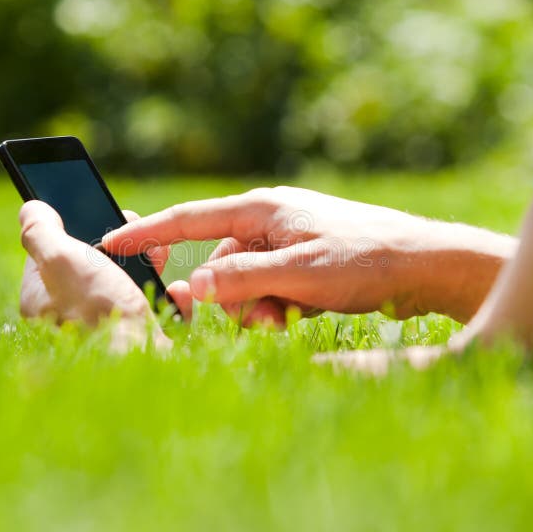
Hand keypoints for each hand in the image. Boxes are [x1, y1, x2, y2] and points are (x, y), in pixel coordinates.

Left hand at [18, 201, 192, 335]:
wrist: (139, 362)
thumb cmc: (95, 310)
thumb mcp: (59, 259)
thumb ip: (40, 231)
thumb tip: (31, 209)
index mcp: (43, 301)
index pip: (53, 254)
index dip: (74, 228)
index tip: (95, 213)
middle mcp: (73, 317)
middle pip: (97, 266)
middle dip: (121, 243)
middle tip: (136, 230)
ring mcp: (111, 331)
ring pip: (132, 286)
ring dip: (150, 264)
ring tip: (161, 254)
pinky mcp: (146, 343)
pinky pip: (162, 312)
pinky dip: (173, 299)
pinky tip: (176, 291)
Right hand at [102, 186, 513, 324]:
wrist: (423, 265)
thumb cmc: (365, 259)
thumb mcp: (300, 273)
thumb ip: (243, 279)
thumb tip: (193, 287)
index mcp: (261, 210)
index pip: (190, 218)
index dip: (148, 233)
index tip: (109, 243)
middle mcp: (269, 222)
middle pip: (219, 266)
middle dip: (232, 299)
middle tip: (265, 321)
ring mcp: (286, 243)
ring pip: (245, 284)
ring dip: (257, 310)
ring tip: (290, 321)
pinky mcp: (302, 264)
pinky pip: (269, 290)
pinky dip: (277, 309)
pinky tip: (303, 317)